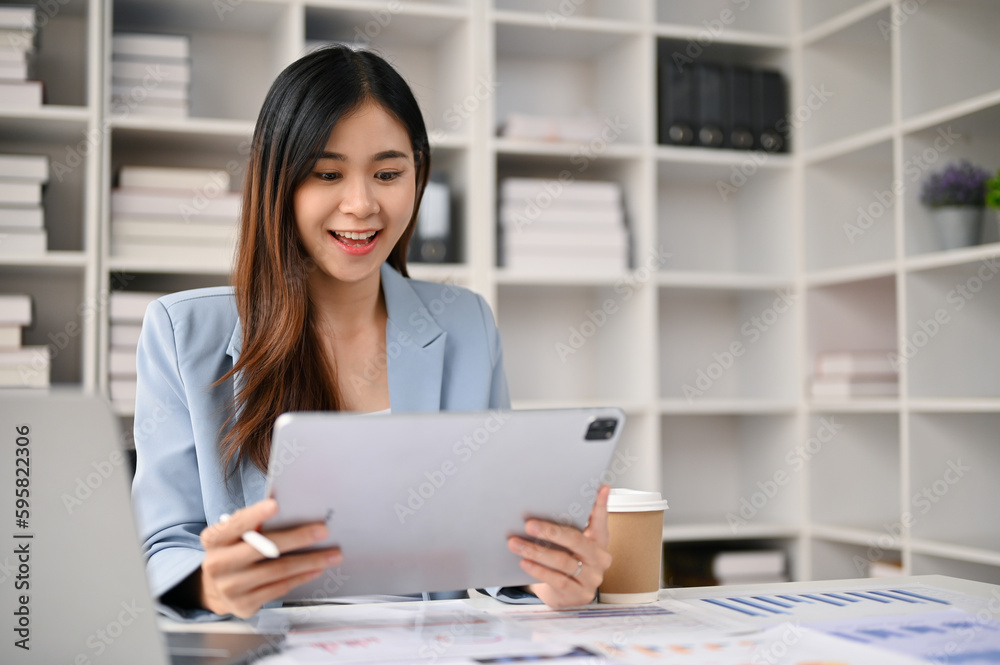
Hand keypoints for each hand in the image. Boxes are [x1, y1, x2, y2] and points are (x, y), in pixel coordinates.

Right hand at [198, 498, 341, 617]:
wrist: (216, 587)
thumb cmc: (234, 550)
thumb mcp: (234, 533)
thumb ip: (252, 520)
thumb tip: (282, 498)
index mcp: (214, 539)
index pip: (236, 524)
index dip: (255, 515)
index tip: (276, 505)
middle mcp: (217, 564)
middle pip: (264, 548)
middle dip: (298, 538)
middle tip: (323, 531)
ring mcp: (230, 588)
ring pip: (278, 570)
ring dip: (310, 561)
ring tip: (332, 554)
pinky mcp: (244, 605)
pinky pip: (280, 588)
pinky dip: (302, 577)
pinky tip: (317, 569)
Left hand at [507, 485, 611, 608]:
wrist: (566, 594)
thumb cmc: (568, 560)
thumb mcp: (573, 542)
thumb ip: (572, 522)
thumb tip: (563, 497)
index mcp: (600, 541)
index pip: (601, 520)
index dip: (601, 504)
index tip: (600, 487)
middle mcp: (600, 559)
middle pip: (576, 541)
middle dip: (550, 532)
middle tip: (529, 524)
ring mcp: (591, 578)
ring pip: (562, 562)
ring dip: (536, 552)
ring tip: (516, 544)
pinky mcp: (579, 594)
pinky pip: (557, 580)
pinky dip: (539, 570)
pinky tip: (525, 562)